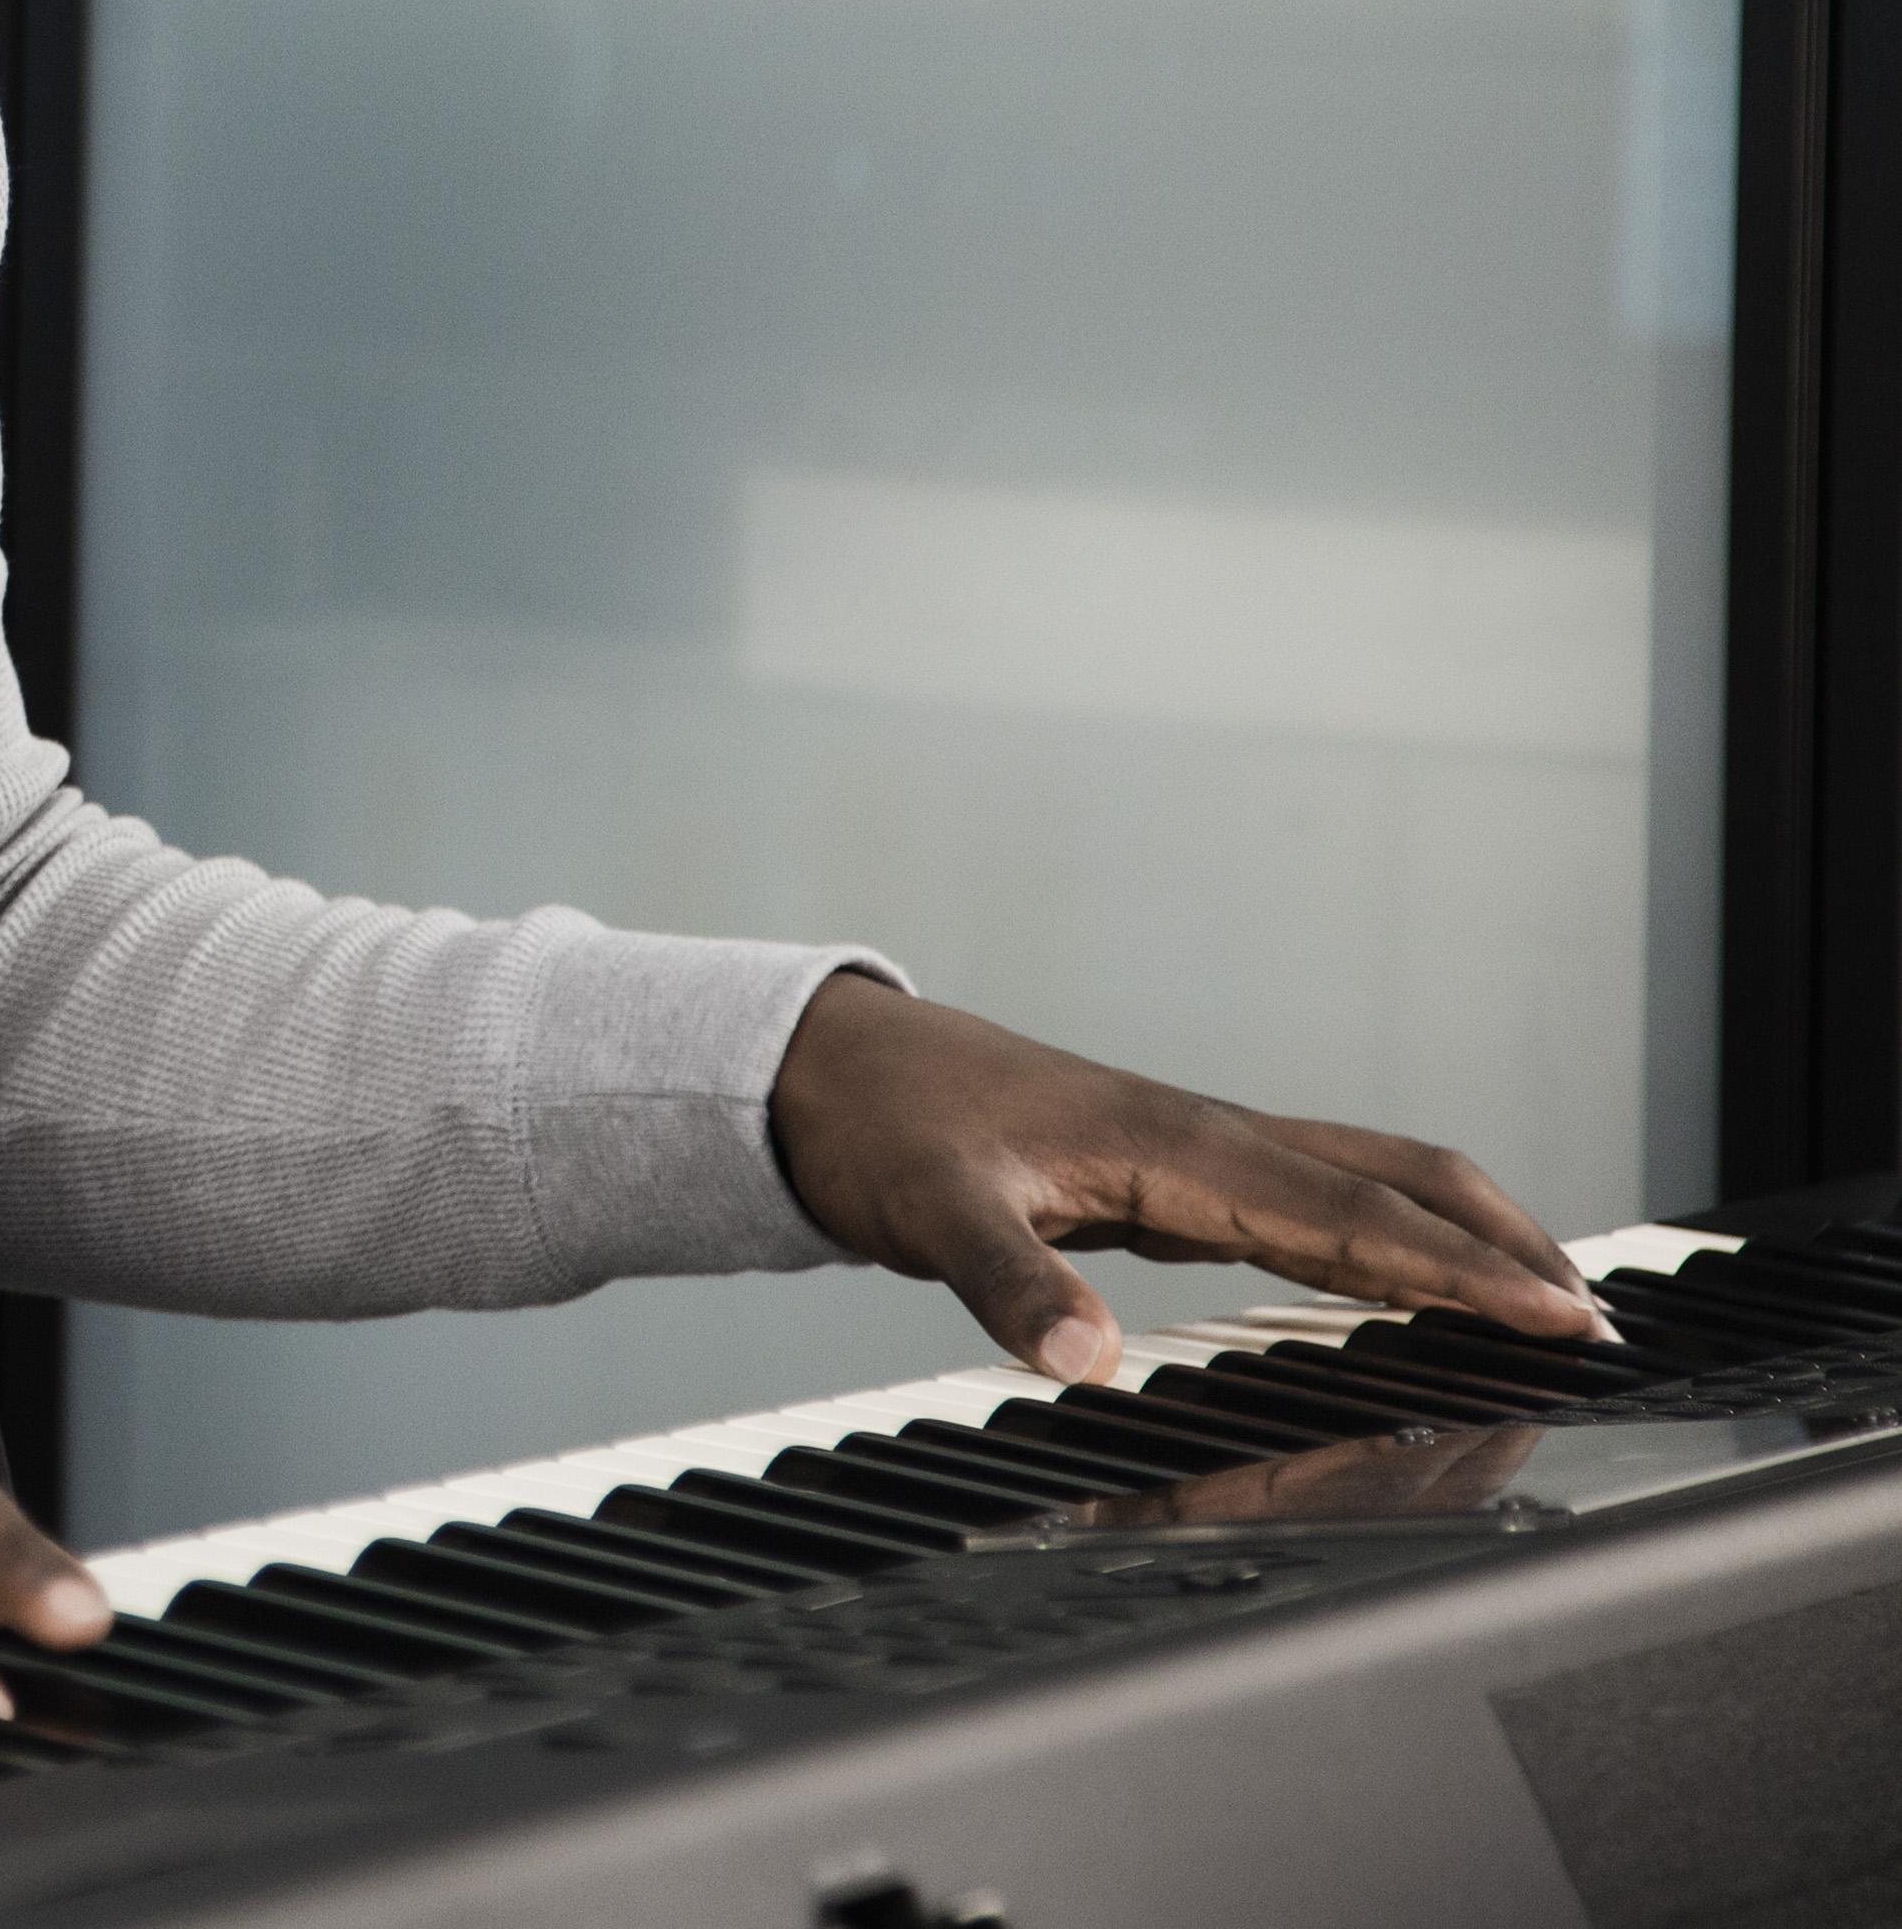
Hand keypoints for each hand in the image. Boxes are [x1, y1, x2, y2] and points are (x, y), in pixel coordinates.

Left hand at [766, 972, 1612, 1381]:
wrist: (829, 1067)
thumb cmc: (881, 1126)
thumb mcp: (929, 1211)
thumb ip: (1006, 1282)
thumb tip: (1079, 1359)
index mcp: (1173, 1146)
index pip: (1349, 1213)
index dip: (1459, 1269)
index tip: (1558, 1313)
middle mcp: (1204, 1138)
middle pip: (1394, 1176)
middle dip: (1502, 1242)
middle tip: (1597, 1319)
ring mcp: (1193, 1150)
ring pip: (1363, 1178)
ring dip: (1460, 1232)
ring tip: (1545, 1298)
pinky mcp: (1170, 1171)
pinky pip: (1311, 1198)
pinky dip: (1385, 1235)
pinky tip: (1408, 1276)